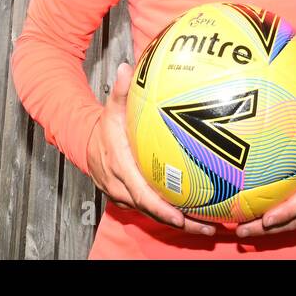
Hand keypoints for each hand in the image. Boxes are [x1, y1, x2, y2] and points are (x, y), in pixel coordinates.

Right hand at [86, 62, 215, 235]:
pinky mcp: (132, 197)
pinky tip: (198, 216)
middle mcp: (122, 187)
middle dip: (179, 223)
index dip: (161, 208)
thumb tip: (126, 68)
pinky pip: (154, 208)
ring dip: (181, 223)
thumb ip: (120, 90)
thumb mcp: (111, 107)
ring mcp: (126, 195)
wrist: (86, 142)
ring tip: (209, 227)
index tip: (180, 216)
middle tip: (207, 227)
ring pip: (154, 214)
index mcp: (119, 168)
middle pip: (152, 211)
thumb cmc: (104, 126)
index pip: (141, 194)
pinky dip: (174, 214)